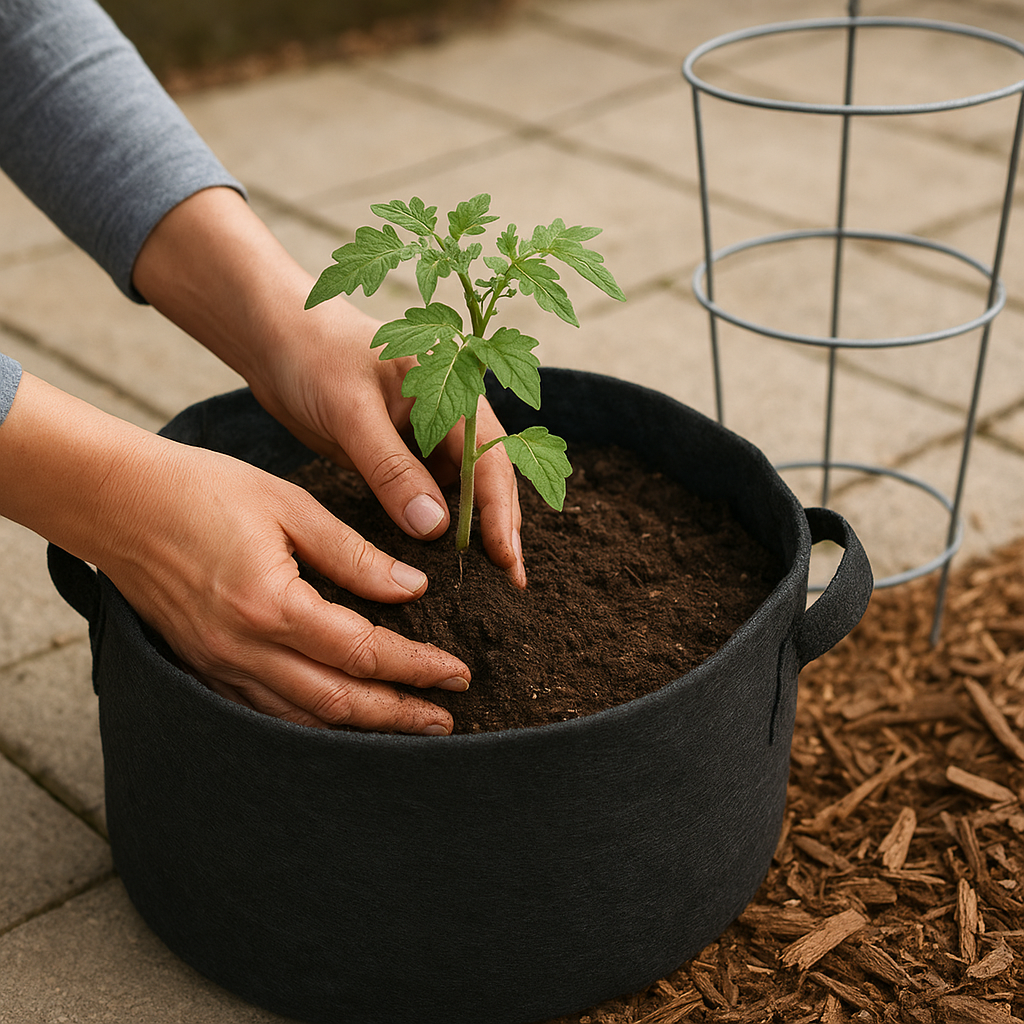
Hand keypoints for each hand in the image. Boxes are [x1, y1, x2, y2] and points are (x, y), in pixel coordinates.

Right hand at [0, 374, 468, 732]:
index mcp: (272, 605)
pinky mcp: (203, 666)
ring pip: (303, 717)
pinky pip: (265, 710)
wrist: (114, 500)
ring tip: (406, 724)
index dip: (416, 667)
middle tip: (447, 717)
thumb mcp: (290, 507)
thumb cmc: (201, 489)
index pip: (363, 652)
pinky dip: (311, 721)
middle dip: (399, 713)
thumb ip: (354, 555)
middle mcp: (244, 649)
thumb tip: (412, 587)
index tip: (457, 673)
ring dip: (359, 726)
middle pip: (338, 701)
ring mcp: (218, 665)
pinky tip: (338, 718)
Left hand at [133, 187, 525, 586]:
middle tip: (510, 583)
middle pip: (488, 479)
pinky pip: (426, 498)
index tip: (505, 558)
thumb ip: (392, 468)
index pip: (490, 457)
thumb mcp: (351, 411)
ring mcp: (427, 438)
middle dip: (500, 529)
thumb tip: (435, 529)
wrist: (275, 339)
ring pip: (460, 493)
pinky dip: (434, 528)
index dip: (501, 510)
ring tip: (484, 582)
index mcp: (454, 387)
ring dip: (469, 533)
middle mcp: (450, 415)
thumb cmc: (314, 355)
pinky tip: (437, 561)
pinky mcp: (401, 457)